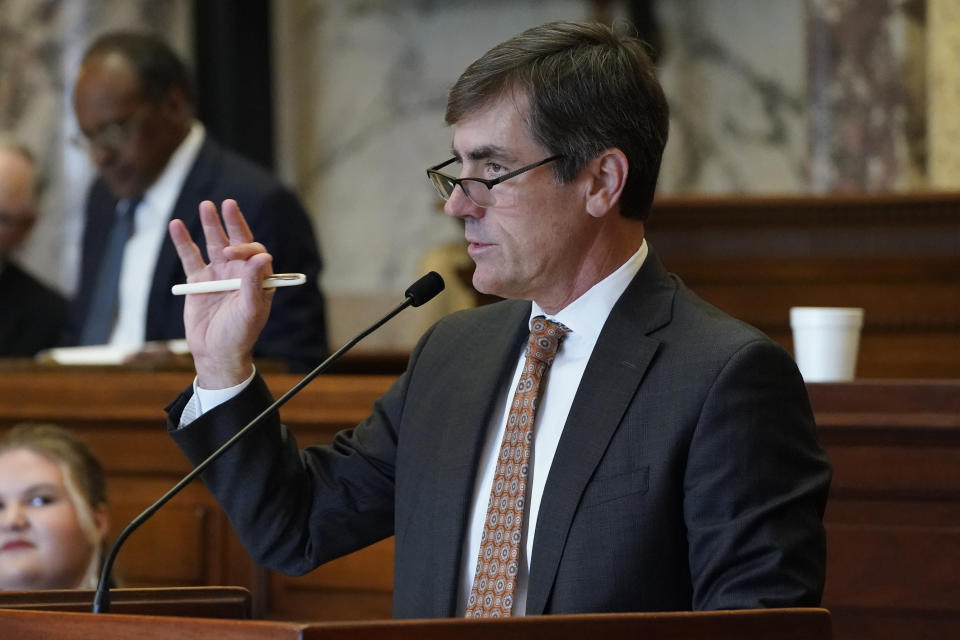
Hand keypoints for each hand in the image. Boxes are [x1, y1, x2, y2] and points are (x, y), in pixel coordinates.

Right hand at [168, 199, 274, 387]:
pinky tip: (177, 225)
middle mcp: (239, 272)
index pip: (253, 252)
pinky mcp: (198, 281)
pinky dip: (183, 241)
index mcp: (257, 278)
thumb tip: (262, 256)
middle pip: (236, 240)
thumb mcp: (250, 311)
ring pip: (214, 244)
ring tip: (206, 204)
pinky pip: (190, 257)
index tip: (231, 253)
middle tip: (227, 204)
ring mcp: (218, 274)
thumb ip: (255, 284)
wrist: (215, 352)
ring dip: (211, 224)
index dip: (244, 247)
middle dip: (232, 222)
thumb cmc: (239, 334)